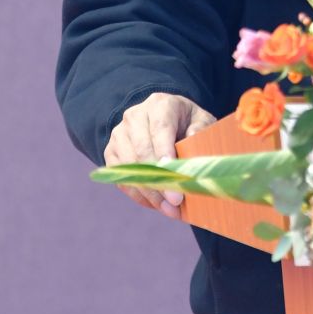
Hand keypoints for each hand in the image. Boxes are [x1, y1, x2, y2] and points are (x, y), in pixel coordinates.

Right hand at [104, 92, 215, 218]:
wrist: (165, 120)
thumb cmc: (187, 123)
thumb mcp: (201, 121)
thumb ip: (201, 128)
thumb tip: (192, 139)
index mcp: (159, 105)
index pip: (160, 129)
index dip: (165, 153)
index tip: (174, 175)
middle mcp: (134, 116)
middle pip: (142, 151)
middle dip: (159, 180)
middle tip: (176, 201)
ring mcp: (119, 134)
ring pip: (129, 167)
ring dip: (150, 192)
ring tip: (169, 209)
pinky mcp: (111, 152)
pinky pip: (121, 178)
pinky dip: (139, 195)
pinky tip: (156, 204)